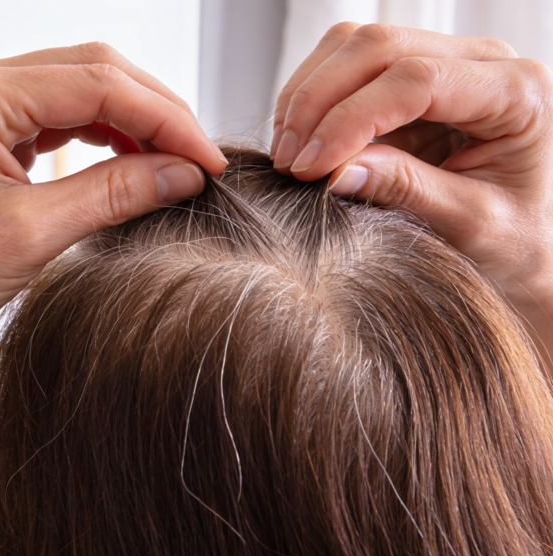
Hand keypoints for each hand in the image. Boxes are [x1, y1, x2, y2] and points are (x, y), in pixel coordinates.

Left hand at [0, 43, 226, 356]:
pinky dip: (93, 134)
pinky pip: (48, 115)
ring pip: (73, 88)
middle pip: (89, 69)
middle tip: (198, 160)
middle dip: (152, 111)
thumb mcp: (34, 235)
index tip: (207, 160)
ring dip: (126, 121)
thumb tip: (185, 173)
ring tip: (170, 164)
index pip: (97, 81)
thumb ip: (115, 193)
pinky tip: (126, 161)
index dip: (164, 118)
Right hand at [270, 23, 552, 312]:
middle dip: (318, 101)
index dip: (350, 119)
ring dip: (308, 96)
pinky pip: (347, 66)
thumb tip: (334, 171)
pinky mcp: (412, 78)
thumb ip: (409, 191)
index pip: (416, 79)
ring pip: (354, 45)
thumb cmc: (518, 240)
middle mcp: (484, 62)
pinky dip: (313, 100)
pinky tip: (302, 143)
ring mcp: (446, 63)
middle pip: (379, 47)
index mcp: (517, 92)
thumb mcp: (472, 226)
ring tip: (289, 154)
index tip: (310, 169)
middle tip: (289, 162)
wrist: (533, 248)